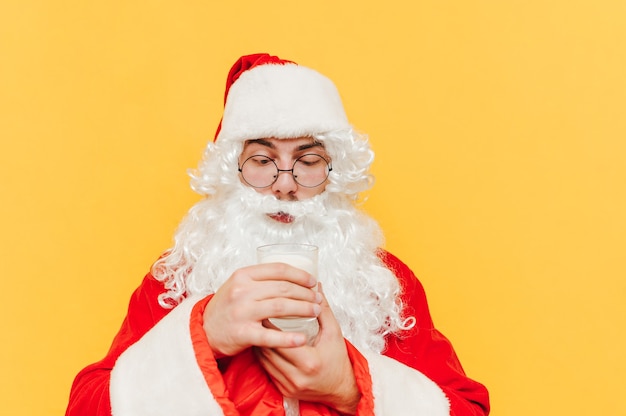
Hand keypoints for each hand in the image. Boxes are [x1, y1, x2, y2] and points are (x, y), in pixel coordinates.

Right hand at [203, 263, 321, 356]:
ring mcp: (242, 312)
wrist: (204, 330)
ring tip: (315, 312)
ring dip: (303, 309)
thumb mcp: (238, 285)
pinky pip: (270, 336)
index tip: (312, 281)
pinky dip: (288, 338)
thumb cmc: (226, 307)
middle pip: (283, 288)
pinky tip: (302, 339)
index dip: (300, 275)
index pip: (278, 270)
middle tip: (318, 298)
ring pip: (281, 307)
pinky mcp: (242, 333)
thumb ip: (260, 279)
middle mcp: (242, 291)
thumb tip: (294, 275)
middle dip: (306, 293)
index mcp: (243, 275)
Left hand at [256, 284, 360, 414]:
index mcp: (309, 361)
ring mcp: (288, 385)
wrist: (341, 389)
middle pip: (269, 349)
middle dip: (262, 331)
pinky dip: (263, 355)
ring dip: (260, 342)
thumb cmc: (338, 360)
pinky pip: (266, 370)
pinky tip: (262, 342)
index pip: (282, 340)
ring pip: (264, 360)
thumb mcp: (334, 333)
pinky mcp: (283, 390)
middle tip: (258, 314)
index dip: (271, 325)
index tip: (266, 309)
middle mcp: (296, 376)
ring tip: (257, 326)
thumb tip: (316, 288)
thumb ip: (324, 310)